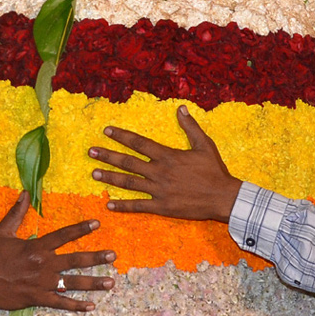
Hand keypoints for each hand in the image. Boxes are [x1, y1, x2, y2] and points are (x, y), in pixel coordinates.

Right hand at [0, 192, 115, 314]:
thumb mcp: (2, 232)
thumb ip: (16, 213)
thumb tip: (25, 192)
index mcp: (37, 247)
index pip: (63, 235)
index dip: (81, 229)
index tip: (97, 223)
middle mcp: (44, 264)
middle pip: (75, 260)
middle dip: (96, 258)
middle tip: (113, 255)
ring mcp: (43, 283)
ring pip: (73, 283)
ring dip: (93, 283)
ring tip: (110, 282)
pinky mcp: (39, 298)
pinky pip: (61, 303)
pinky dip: (76, 305)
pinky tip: (91, 306)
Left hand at [89, 105, 241, 222]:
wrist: (223, 197)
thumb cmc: (214, 171)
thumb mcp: (204, 145)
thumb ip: (190, 127)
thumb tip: (181, 108)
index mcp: (167, 155)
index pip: (139, 143)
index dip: (121, 136)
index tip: (106, 131)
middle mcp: (159, 172)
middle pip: (128, 162)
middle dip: (108, 156)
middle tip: (91, 151)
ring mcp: (158, 190)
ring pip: (129, 183)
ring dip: (110, 178)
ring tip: (94, 173)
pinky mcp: (162, 207)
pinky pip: (138, 206)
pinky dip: (123, 206)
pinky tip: (109, 204)